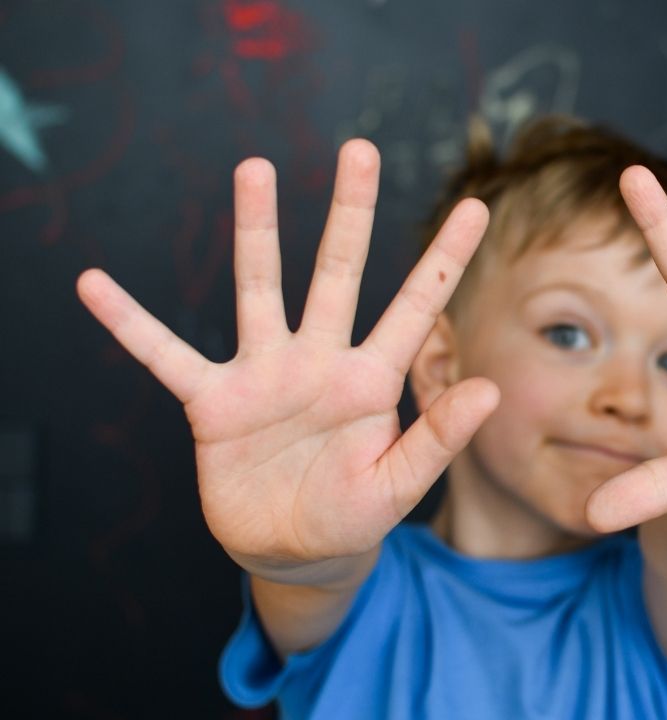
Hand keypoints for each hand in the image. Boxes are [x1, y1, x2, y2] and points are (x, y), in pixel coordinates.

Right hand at [76, 140, 497, 579]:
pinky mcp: (213, 403)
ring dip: (256, 232)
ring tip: (255, 168)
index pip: (415, 307)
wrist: (295, 551)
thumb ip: (439, 438)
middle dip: (350, 214)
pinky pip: (164, 356)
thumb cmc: (354, 514)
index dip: (444, 259)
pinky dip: (130, 325)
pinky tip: (96, 287)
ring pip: (259, 289)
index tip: (475, 206)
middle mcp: (319, 361)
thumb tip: (493, 389)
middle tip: (361, 149)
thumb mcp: (400, 484)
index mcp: (371, 380)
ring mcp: (264, 375)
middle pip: (337, 273)